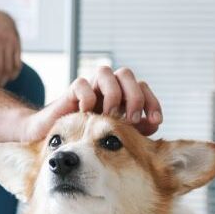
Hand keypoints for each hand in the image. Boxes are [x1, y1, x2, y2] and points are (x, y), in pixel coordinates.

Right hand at [16, 66, 163, 141]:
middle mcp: (107, 88)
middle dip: (133, 97)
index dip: (151, 102)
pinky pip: (81, 84)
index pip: (142, 88)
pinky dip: (87, 98)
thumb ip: (135, 130)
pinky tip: (87, 114)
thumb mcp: (117, 136)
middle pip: (126, 74)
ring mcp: (89, 88)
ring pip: (105, 72)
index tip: (155, 121)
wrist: (60, 141)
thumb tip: (154, 126)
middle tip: (132, 120)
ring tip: (109, 116)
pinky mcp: (70, 93)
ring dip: (112, 94)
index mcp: (121, 96)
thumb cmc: (91, 138)